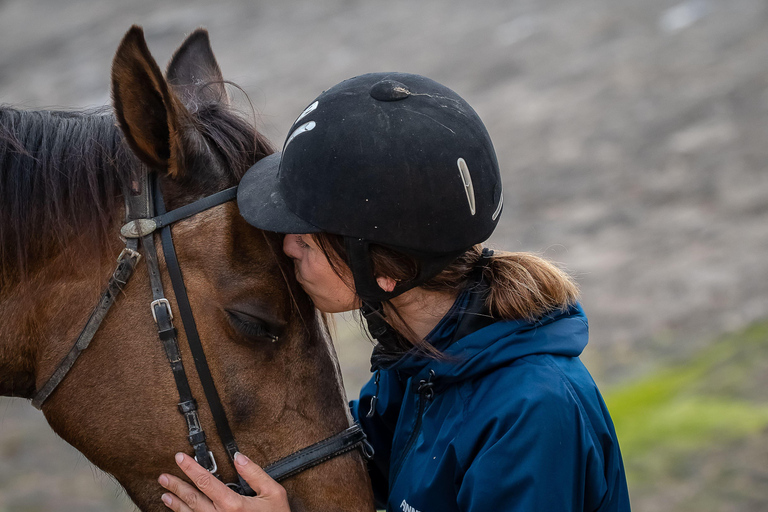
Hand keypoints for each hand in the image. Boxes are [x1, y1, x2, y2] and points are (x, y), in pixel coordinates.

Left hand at [158, 452, 289, 511]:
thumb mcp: (273, 493)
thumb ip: (255, 474)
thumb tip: (239, 458)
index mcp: (233, 504)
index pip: (206, 481)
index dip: (191, 468)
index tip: (180, 458)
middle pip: (192, 498)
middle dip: (177, 486)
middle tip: (164, 477)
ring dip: (176, 504)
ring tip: (166, 494)